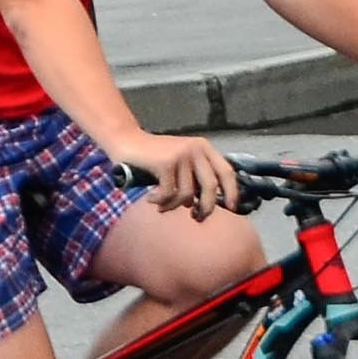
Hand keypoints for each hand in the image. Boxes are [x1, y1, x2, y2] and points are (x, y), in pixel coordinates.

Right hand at [112, 129, 241, 216]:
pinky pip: (169, 193)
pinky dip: (160, 201)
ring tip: (163, 207)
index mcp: (203, 147)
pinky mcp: (165, 163)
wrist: (125, 140)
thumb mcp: (179, 162)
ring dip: (174, 206)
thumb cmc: (152, 156)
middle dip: (206, 207)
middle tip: (197, 217)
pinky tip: (151, 199)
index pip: (226, 172)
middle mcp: (196, 149)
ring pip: (187, 194)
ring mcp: (181, 155)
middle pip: (211, 186)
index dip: (232, 192)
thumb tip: (205, 205)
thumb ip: (194, 177)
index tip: (231, 208)